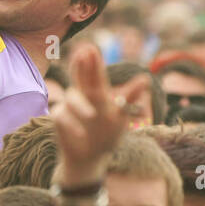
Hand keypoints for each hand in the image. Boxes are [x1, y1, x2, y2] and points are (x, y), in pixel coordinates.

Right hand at [52, 44, 142, 185]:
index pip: (94, 75)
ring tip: (92, 115)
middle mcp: (82, 96)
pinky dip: (72, 125)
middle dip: (81, 66)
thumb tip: (145, 77)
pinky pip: (62, 117)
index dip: (92, 62)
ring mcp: (69, 107)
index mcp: (97, 94)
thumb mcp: (121, 117)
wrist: (89, 157)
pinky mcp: (59, 120)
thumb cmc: (106, 134)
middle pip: (79, 77)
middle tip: (83, 54)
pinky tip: (81, 133)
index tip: (90, 48)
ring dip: (80, 105)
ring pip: (71, 97)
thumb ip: (129, 97)